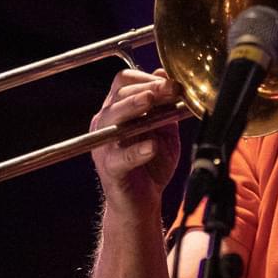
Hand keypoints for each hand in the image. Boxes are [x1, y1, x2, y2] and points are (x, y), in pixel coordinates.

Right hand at [89, 68, 181, 209]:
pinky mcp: (110, 169)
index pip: (124, 82)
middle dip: (147, 88)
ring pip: (112, 118)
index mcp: (117, 111)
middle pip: (119, 95)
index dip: (148, 77)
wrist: (141, 203)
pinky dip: (137, 150)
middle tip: (171, 88)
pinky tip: (152, 146)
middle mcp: (106, 124)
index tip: (174, 83)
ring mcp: (104, 145)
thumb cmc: (151, 164)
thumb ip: (164, 105)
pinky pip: (120, 157)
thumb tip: (164, 75)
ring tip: (151, 101)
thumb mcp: (163, 129)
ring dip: (133, 106)